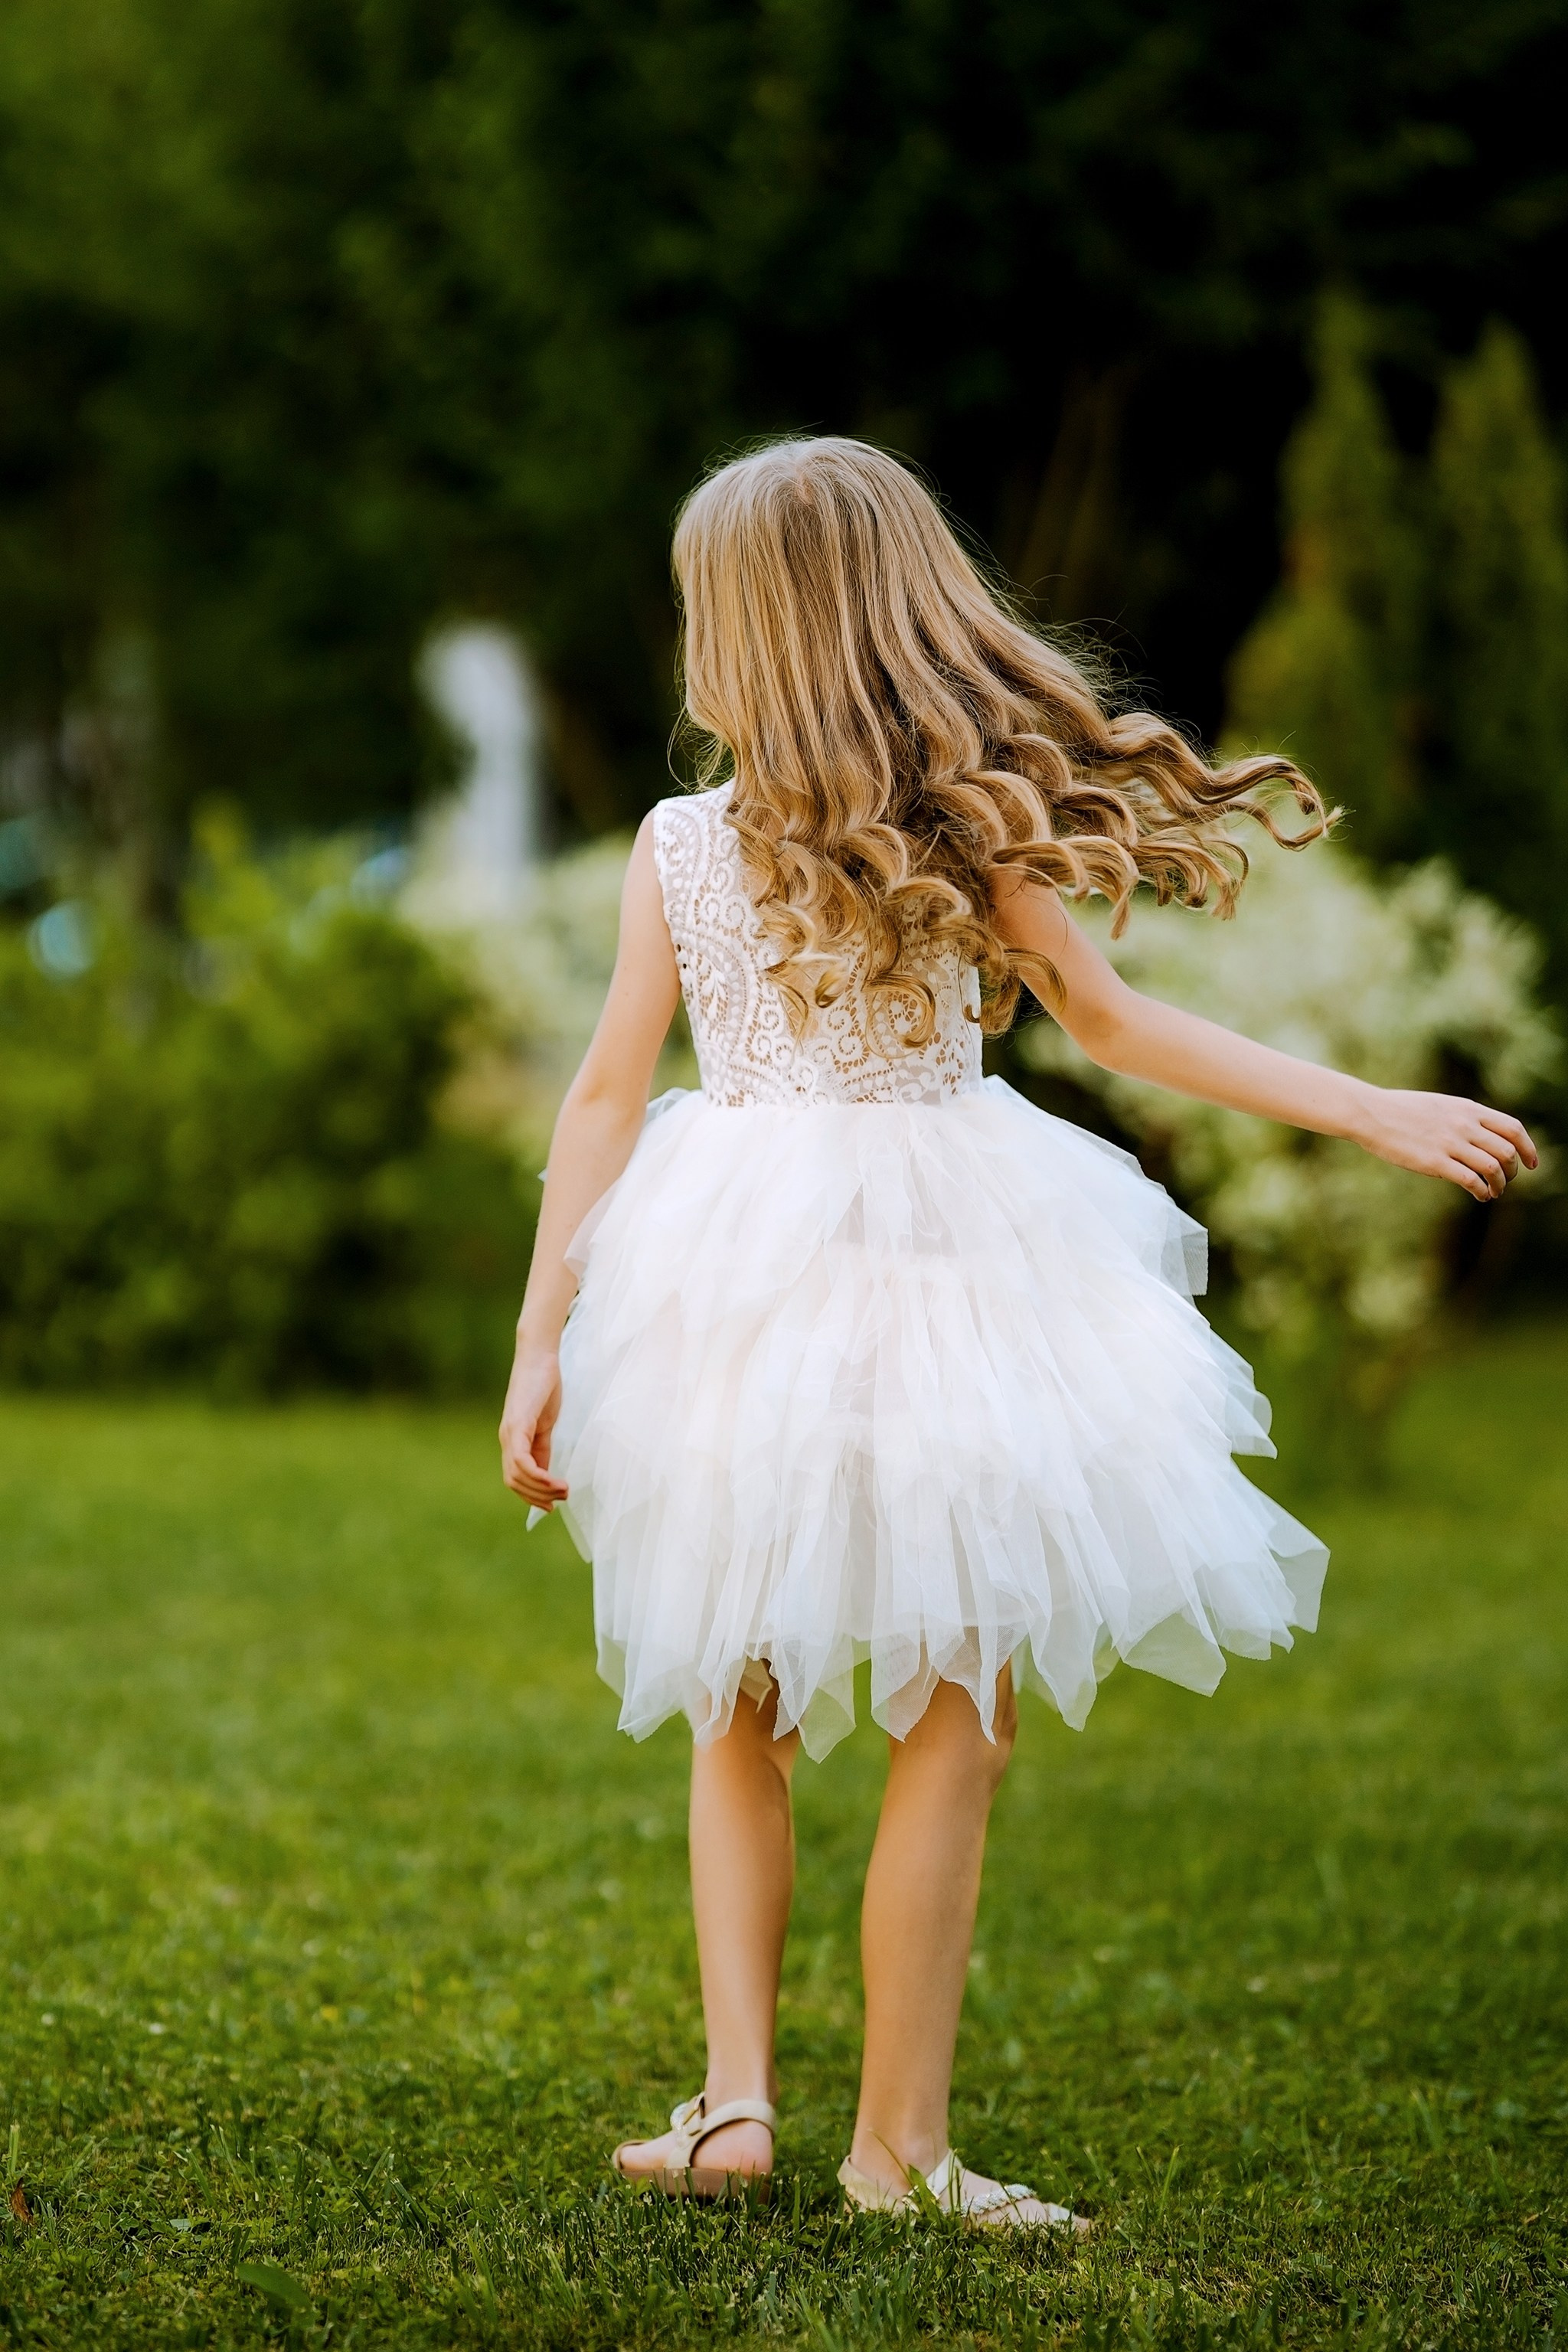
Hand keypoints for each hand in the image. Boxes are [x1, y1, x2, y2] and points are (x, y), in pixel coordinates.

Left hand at [499, 1345, 567, 1509]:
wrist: (540, 1357)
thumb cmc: (544, 1386)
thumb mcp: (545, 1423)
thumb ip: (542, 1447)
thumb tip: (545, 1472)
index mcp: (513, 1440)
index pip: (515, 1478)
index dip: (532, 1496)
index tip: (553, 1505)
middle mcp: (506, 1439)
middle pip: (514, 1482)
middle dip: (537, 1497)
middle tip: (561, 1499)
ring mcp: (510, 1432)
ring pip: (517, 1475)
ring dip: (541, 1489)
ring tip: (564, 1491)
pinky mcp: (517, 1425)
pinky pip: (521, 1460)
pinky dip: (538, 1475)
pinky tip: (554, 1480)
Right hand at [1358, 1088, 1537, 1200]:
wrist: (1372, 1113)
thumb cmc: (1401, 1110)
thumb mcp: (1441, 1105)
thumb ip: (1463, 1118)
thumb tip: (1480, 1134)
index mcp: (1468, 1110)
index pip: (1512, 1128)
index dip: (1528, 1147)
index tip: (1531, 1163)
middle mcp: (1464, 1125)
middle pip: (1507, 1150)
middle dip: (1513, 1170)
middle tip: (1507, 1180)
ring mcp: (1451, 1143)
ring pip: (1493, 1167)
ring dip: (1500, 1184)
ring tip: (1494, 1192)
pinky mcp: (1435, 1162)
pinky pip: (1471, 1180)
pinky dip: (1482, 1191)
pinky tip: (1480, 1196)